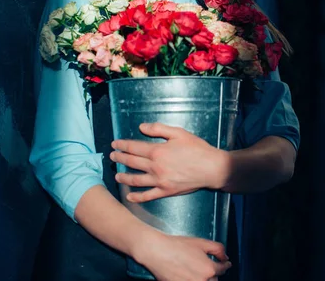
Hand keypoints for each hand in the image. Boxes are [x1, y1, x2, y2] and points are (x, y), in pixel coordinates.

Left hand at [111, 123, 228, 201]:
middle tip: (112, 156)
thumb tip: (142, 127)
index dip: (122, 145)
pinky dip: (137, 197)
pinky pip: (148, 195)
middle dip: (120, 158)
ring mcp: (160, 181)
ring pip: (136, 180)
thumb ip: (159, 129)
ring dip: (124, 177)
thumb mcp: (179, 133)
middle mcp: (155, 167)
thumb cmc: (197, 149)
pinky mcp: (166, 191)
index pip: (134, 147)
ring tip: (117, 175)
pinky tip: (129, 196)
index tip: (115, 144)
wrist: (211, 168)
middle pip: (132, 162)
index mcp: (158, 151)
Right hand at [134, 230, 231, 280]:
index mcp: (209, 269)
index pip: (223, 269)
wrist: (158, 252)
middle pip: (214, 280)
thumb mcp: (201, 242)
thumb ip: (217, 249)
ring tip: (196, 270)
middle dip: (213, 273)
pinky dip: (192, 280)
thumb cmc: (177, 246)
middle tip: (206, 266)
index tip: (226, 264)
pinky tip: (188, 274)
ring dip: (203, 278)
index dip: (225, 265)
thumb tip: (225, 256)